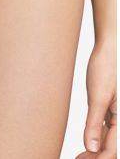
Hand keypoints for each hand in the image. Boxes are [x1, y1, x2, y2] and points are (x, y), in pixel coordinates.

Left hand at [76, 40, 116, 158]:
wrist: (108, 48)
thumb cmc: (106, 67)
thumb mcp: (98, 96)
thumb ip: (94, 123)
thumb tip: (91, 147)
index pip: (112, 148)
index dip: (98, 158)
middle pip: (112, 146)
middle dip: (97, 156)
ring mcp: (117, 113)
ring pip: (109, 139)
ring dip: (96, 151)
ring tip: (80, 157)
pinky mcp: (110, 107)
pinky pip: (106, 128)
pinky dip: (96, 138)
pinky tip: (87, 144)